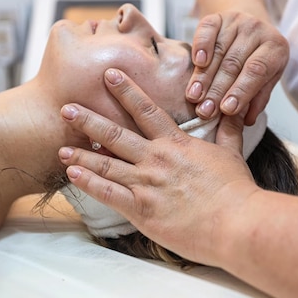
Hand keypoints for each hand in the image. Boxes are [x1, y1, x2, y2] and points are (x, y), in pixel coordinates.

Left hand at [59, 68, 259, 265]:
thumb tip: (234, 109)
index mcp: (175, 143)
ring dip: (81, 153)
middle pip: (115, 133)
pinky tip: (71, 174)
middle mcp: (156, 159)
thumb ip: (228, 129)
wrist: (237, 222)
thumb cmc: (235, 191)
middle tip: (66, 108)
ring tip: (60, 146)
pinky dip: (88, 183)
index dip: (125, 91)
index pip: (145, 110)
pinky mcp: (142, 209)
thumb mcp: (231, 153)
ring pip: (106, 163)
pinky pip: (108, 193)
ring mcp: (147, 183)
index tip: (108, 75)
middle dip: (88, 119)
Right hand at [186, 11, 288, 124]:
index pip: (257, 71)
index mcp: (275, 48)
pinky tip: (196, 62)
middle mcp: (258, 30)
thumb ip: (257, 98)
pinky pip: (206, 29)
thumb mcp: (267, 78)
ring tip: (194, 96)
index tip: (226, 110)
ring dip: (203, 76)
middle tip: (205, 110)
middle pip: (234, 63)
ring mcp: (237, 21)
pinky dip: (200, 45)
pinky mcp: (218, 16)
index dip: (241, 91)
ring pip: (218, 51)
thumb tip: (245, 120)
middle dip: (217, 89)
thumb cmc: (259, 59)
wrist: (250, 27)